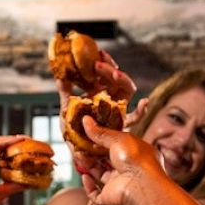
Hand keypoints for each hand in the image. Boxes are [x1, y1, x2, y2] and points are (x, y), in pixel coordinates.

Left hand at [56, 48, 137, 174]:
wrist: (77, 152)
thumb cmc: (72, 130)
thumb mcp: (65, 109)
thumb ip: (65, 92)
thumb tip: (60, 75)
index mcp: (97, 91)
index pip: (104, 72)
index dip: (104, 61)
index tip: (98, 52)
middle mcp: (109, 98)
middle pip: (116, 78)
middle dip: (110, 68)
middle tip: (99, 63)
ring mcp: (117, 109)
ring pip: (126, 90)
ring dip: (123, 80)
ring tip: (115, 74)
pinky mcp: (122, 124)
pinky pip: (135, 117)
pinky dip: (142, 109)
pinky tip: (144, 102)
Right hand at [76, 115, 166, 204]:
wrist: (139, 186)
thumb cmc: (137, 159)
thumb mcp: (118, 138)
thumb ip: (101, 132)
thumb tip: (86, 120)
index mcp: (137, 154)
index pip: (119, 146)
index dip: (104, 140)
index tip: (90, 133)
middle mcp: (129, 170)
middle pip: (107, 160)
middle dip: (93, 153)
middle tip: (80, 144)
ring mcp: (120, 184)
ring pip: (100, 175)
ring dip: (89, 166)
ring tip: (77, 155)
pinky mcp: (111, 198)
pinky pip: (96, 194)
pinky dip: (89, 187)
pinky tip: (85, 177)